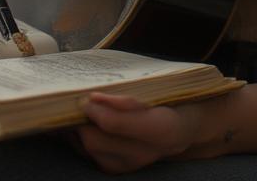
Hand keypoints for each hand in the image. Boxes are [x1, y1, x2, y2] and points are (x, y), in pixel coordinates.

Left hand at [72, 93, 204, 172]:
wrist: (184, 127)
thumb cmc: (172, 99)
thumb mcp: (160, 89)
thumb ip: (128, 96)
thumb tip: (94, 97)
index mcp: (161, 129)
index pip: (115, 124)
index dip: (95, 109)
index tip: (86, 94)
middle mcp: (144, 154)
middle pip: (96, 141)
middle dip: (79, 120)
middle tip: (72, 99)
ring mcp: (130, 165)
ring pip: (89, 149)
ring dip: (77, 129)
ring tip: (72, 108)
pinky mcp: (118, 169)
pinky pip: (90, 155)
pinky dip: (81, 137)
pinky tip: (79, 122)